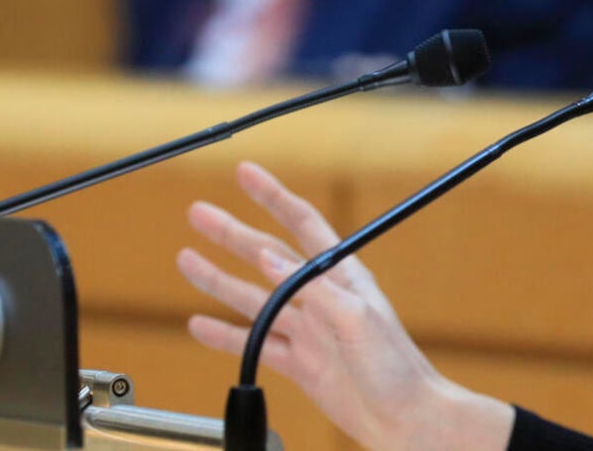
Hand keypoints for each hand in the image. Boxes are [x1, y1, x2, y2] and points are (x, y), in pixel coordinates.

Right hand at [175, 161, 512, 450]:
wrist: (406, 420)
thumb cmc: (397, 369)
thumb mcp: (357, 320)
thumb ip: (314, 290)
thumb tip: (270, 257)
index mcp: (341, 277)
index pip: (302, 224)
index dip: (272, 196)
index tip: (246, 173)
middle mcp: (321, 298)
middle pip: (266, 255)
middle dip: (230, 233)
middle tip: (197, 213)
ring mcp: (308, 331)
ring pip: (252, 298)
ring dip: (218, 278)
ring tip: (186, 259)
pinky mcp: (300, 364)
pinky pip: (254, 343)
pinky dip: (224, 334)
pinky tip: (200, 325)